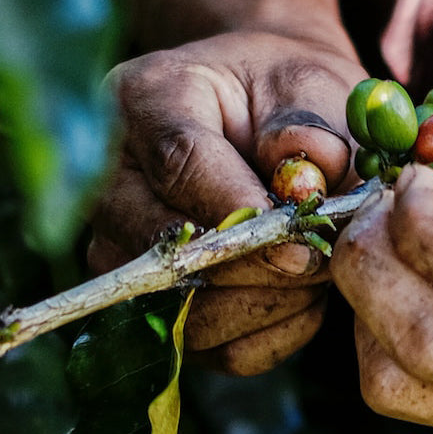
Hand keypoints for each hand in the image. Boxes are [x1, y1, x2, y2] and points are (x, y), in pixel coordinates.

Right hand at [86, 31, 366, 374]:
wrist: (267, 120)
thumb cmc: (286, 97)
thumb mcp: (308, 86)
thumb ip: (310, 127)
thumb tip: (307, 183)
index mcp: (143, 100)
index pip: (177, 163)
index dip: (237, 208)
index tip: (296, 240)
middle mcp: (111, 181)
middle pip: (167, 248)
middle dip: (257, 265)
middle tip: (321, 257)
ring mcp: (121, 250)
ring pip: (189, 310)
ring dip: (270, 302)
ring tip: (316, 266)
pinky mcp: (150, 307)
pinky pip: (214, 348)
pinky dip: (271, 330)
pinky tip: (300, 293)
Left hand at [333, 113, 432, 433]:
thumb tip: (428, 188)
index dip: (422, 222)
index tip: (417, 180)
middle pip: (422, 344)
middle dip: (370, 264)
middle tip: (382, 211)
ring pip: (395, 385)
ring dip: (370, 307)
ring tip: (401, 251)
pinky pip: (412, 401)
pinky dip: (392, 342)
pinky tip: (431, 295)